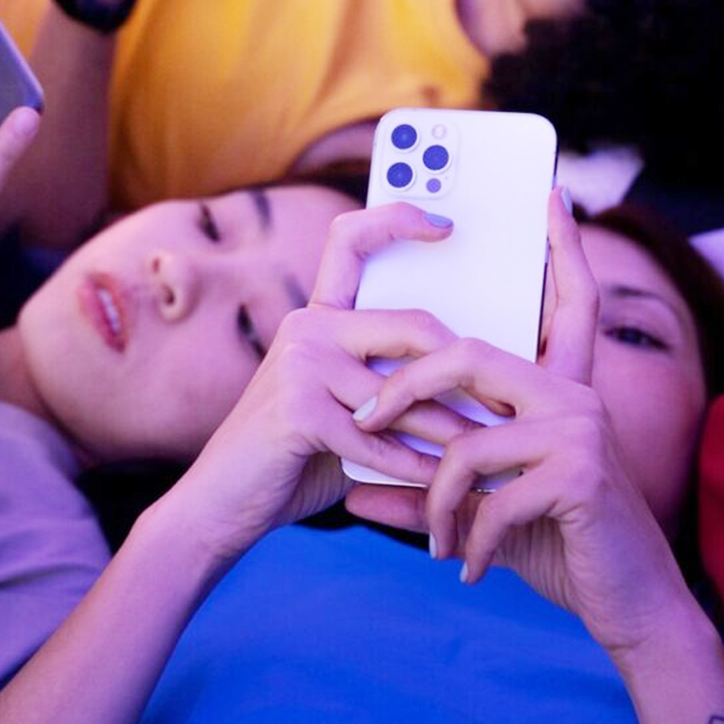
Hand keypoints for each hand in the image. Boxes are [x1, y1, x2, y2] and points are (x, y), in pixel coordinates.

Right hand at [170, 202, 467, 562]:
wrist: (218, 504)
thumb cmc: (294, 459)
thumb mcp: (346, 410)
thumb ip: (391, 386)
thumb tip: (474, 379)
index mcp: (319, 318)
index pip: (350, 241)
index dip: (395, 219)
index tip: (445, 224)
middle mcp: (307, 327)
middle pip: (411, 326)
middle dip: (464, 367)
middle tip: (505, 396)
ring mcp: (299, 364)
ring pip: (405, 393)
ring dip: (451, 433)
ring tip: (490, 454)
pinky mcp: (297, 409)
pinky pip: (378, 440)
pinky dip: (413, 469)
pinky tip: (440, 487)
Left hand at [346, 192, 690, 655]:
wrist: (631, 604)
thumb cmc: (562, 547)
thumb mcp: (486, 512)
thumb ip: (428, 494)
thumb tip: (354, 493)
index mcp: (561, 388)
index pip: (566, 303)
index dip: (563, 249)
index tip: (551, 195)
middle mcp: (575, 395)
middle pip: (468, 356)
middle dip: (403, 387)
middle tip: (362, 422)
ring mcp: (581, 430)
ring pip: (465, 443)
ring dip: (432, 501)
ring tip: (434, 543)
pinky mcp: (579, 475)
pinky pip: (488, 497)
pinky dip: (465, 539)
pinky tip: (467, 570)